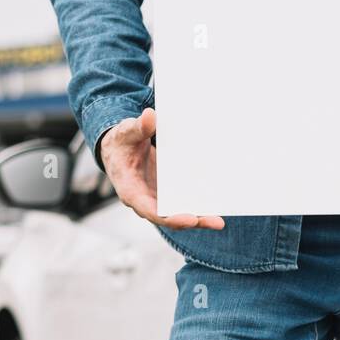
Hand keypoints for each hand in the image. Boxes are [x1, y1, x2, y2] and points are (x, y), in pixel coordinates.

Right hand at [98, 108, 223, 230]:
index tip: (190, 219)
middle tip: (215, 222)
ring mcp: (158, 200)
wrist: (120, 149)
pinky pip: (183, 205)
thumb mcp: (126, 133)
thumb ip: (139, 128)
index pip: (151, 211)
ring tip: (219, 221)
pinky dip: (198, 207)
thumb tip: (151, 117)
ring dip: (200, 219)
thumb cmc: (121, 143)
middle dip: (193, 220)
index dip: (170, 217)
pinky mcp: (167, 195)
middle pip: (170, 218)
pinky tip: (216, 205)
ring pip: (179, 215)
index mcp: (131, 191)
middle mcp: (145, 202)